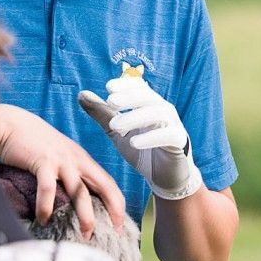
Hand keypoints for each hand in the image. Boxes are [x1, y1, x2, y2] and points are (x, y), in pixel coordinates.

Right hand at [0, 105, 127, 234]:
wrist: (12, 124)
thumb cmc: (34, 145)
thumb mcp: (59, 158)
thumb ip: (68, 174)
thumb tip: (73, 202)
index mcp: (84, 161)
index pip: (109, 184)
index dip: (118, 204)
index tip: (120, 225)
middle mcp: (78, 160)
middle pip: (104, 187)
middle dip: (112, 211)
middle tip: (114, 233)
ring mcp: (62, 160)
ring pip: (80, 191)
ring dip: (85, 215)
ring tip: (85, 234)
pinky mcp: (43, 161)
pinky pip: (48, 188)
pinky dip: (47, 206)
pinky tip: (44, 220)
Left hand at [79, 76, 202, 200]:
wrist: (164, 176)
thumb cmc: (142, 150)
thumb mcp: (117, 131)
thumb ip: (102, 113)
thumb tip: (81, 94)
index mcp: (149, 105)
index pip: (140, 87)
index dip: (126, 84)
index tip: (108, 87)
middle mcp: (163, 111)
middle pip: (149, 97)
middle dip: (130, 97)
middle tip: (111, 101)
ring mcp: (173, 125)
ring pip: (159, 113)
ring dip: (136, 117)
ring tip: (115, 126)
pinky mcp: (180, 142)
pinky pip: (170, 135)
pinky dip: (152, 137)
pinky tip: (134, 142)